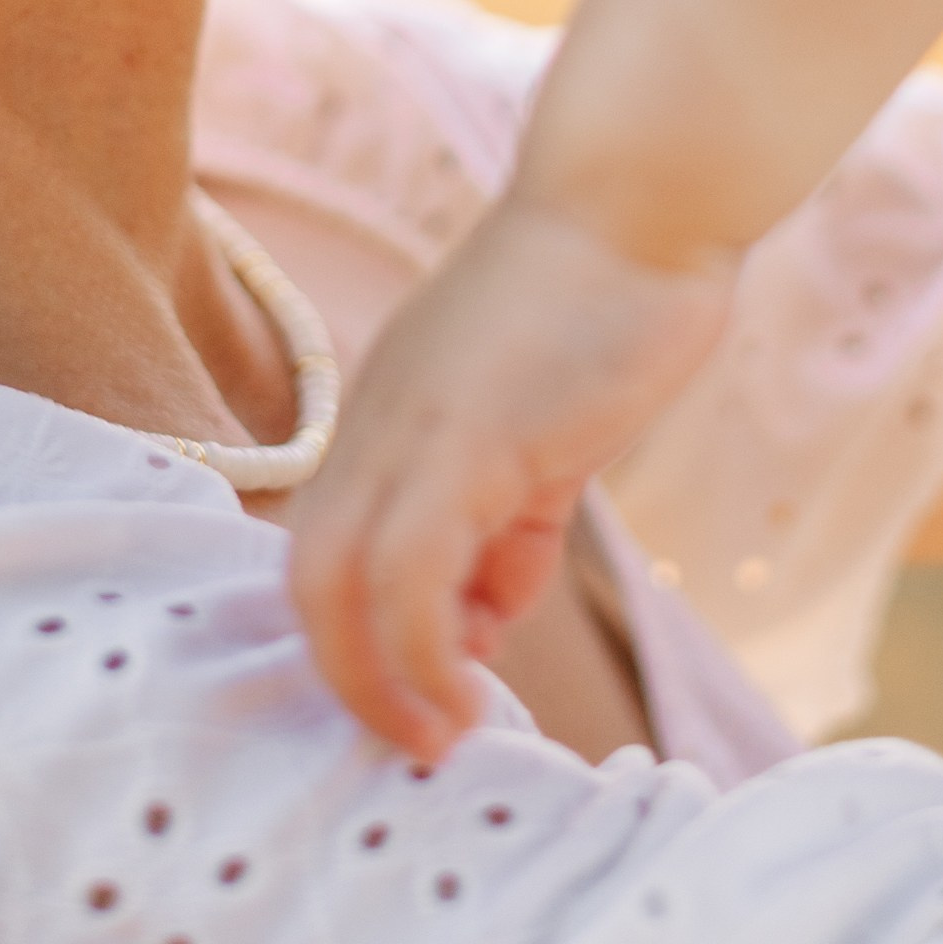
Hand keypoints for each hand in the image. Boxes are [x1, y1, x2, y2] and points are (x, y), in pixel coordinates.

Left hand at [286, 195, 732, 756]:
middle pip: (303, 578)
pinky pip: (409, 568)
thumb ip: (508, 518)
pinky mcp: (467, 437)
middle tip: (415, 744)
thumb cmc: (604, 303)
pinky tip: (482, 681)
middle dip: (349, 682)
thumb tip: (488, 616)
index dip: (351, 641)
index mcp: (386, 420)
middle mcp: (376, 425)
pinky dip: (428, 648)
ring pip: (335, 581)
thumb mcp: (540, 433)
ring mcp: (411, 428)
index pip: (323, 549)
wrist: (639, 199)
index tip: (417, 696)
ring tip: (445, 733)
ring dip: (380, 681)